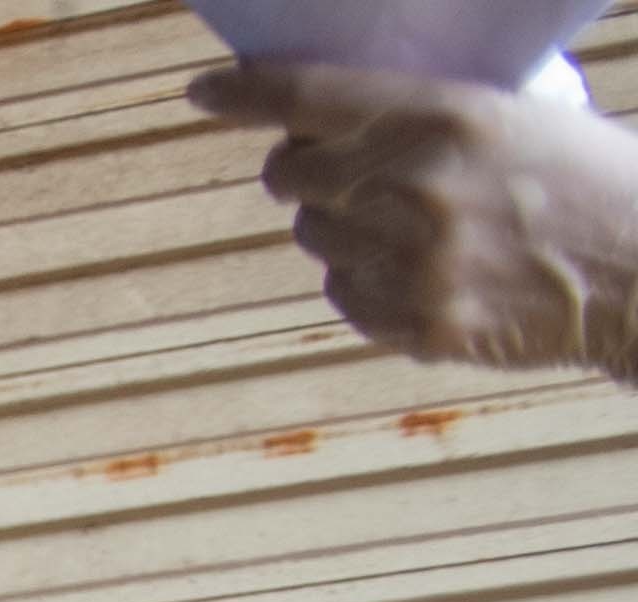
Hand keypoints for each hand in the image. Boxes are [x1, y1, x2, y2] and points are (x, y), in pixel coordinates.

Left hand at [194, 63, 637, 372]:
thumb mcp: (510, 116)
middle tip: (348, 168)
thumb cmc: (581, 178)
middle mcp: (415, 186)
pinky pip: (344, 294)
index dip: (245, 93)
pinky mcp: (416, 323)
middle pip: (291, 176)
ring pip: (315, 238)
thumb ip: (416, 119)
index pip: (309, 97)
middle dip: (306, 170)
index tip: (206, 91)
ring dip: (345, 228)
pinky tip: (432, 269)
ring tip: (419, 224)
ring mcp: (412, 261)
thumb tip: (318, 123)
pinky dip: (370, 282)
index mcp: (444, 116)